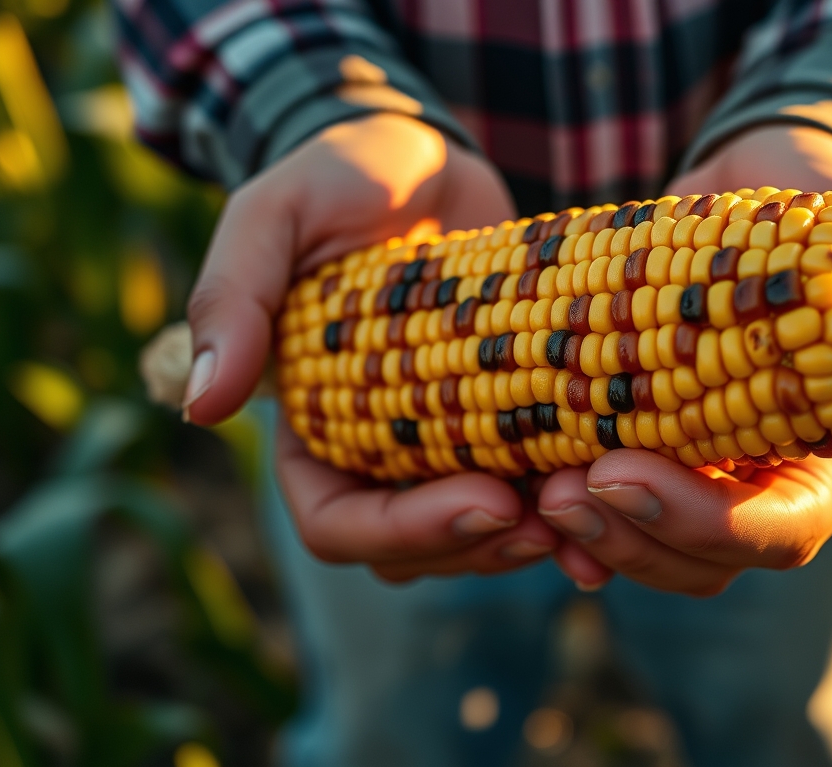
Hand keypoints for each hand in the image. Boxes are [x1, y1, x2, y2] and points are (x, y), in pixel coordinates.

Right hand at [185, 113, 560, 581]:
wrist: (428, 153)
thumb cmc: (339, 178)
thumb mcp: (274, 217)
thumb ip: (231, 302)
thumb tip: (200, 408)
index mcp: (311, 430)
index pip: (340, 524)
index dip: (409, 533)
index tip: (487, 500)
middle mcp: (379, 454)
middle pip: (422, 549)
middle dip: (487, 545)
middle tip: (557, 516)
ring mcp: (451, 443)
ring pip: (488, 533)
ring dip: (543, 534)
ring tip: (599, 504)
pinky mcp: (515, 415)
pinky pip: (542, 484)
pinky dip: (581, 497)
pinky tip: (632, 481)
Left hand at [537, 125, 831, 594]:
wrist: (741, 198)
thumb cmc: (798, 196)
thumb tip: (829, 274)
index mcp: (829, 438)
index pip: (786, 528)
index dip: (705, 522)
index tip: (617, 467)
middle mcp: (770, 479)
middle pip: (710, 564)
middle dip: (631, 538)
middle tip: (558, 492)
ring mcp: (708, 479)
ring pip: (656, 555)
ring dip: (594, 538)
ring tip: (537, 493)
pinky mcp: (647, 461)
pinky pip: (612, 522)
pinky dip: (571, 526)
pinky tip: (523, 507)